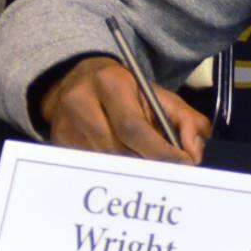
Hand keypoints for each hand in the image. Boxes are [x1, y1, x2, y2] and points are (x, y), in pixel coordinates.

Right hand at [34, 54, 212, 162]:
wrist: (78, 78)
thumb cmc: (125, 91)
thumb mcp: (159, 96)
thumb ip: (185, 121)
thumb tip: (193, 153)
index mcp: (110, 83)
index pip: (133, 127)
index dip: (160, 151)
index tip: (183, 165)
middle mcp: (81, 103)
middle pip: (117, 150)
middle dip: (147, 164)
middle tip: (167, 172)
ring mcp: (65, 125)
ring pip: (105, 164)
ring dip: (130, 170)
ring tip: (144, 165)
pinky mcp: (57, 143)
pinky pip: (91, 168)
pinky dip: (112, 172)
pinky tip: (122, 167)